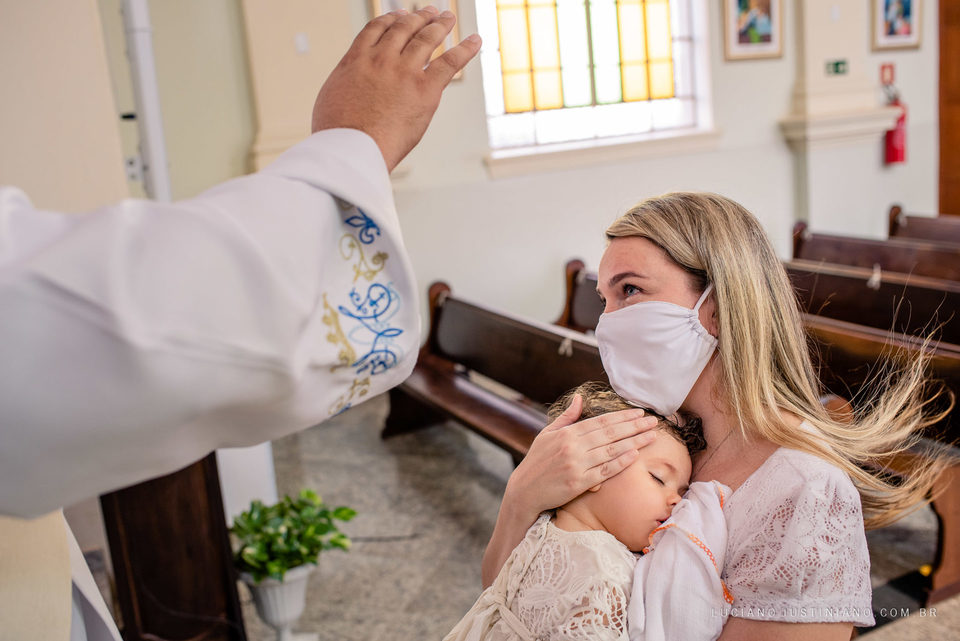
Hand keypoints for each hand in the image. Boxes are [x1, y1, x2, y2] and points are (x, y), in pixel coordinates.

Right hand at [311, 6, 481, 171]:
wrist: (352, 147)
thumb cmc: (337, 133)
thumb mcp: (331, 97)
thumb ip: (346, 84)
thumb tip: (351, 88)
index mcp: (356, 59)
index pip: (376, 29)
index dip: (390, 19)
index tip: (399, 15)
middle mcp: (381, 59)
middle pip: (404, 29)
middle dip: (418, 18)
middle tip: (429, 12)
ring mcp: (404, 71)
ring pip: (426, 39)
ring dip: (439, 25)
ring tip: (447, 18)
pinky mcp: (425, 89)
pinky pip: (450, 62)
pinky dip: (465, 49)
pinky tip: (475, 41)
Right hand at [504, 395, 659, 518]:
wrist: (524, 490)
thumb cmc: (536, 461)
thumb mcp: (547, 434)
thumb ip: (567, 417)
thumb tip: (580, 398)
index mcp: (567, 433)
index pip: (601, 422)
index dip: (622, 417)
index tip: (639, 413)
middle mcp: (573, 447)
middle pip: (610, 434)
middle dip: (634, 426)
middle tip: (653, 421)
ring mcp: (577, 465)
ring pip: (611, 451)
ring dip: (634, 442)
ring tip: (652, 436)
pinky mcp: (579, 483)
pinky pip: (605, 471)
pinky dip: (621, 462)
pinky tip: (636, 455)